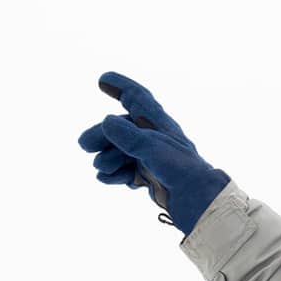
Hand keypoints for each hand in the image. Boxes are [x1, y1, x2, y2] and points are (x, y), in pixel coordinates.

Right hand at [77, 71, 230, 234]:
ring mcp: (150, 157)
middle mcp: (153, 137)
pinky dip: (115, 174)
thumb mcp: (152, 148)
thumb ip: (128, 135)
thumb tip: (107, 122)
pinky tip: (106, 178)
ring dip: (108, 158)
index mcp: (157, 122)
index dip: (120, 86)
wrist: (197, 200)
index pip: (137, 97)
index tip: (102, 79)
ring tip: (100, 167)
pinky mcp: (149, 176)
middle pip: (120, 129)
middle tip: (83, 145)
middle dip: (101, 135)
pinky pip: (125, 171)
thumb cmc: (180, 169)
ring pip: (120, 152)